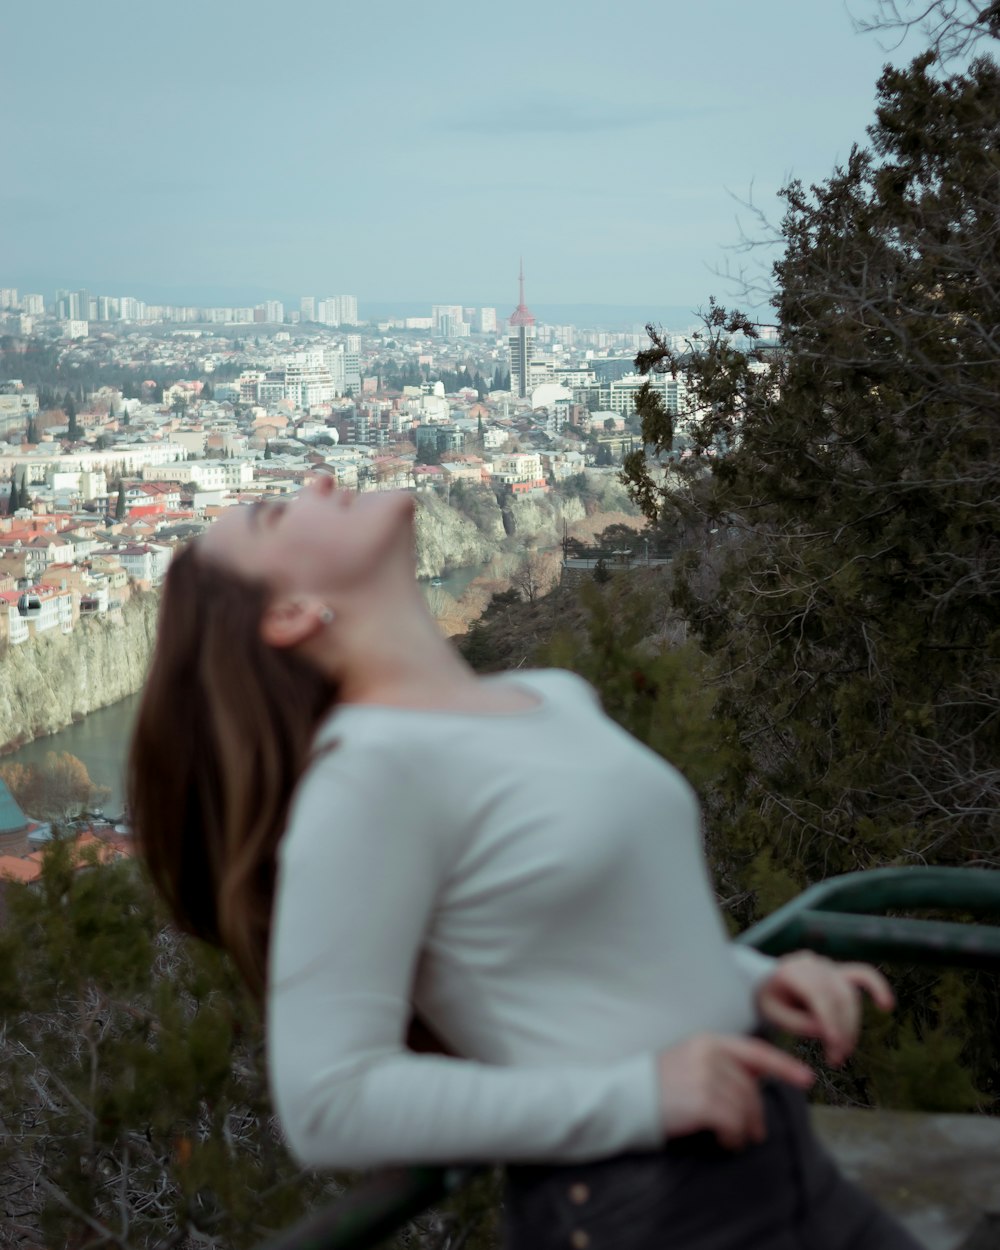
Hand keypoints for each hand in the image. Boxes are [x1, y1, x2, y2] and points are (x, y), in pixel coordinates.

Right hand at [656, 1033, 814, 1150]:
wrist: (627, 1098)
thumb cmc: (660, 1085)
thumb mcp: (691, 1062)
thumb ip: (721, 1065)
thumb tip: (756, 1083)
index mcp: (709, 1041)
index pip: (756, 1052)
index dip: (784, 1066)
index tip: (807, 1078)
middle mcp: (710, 1054)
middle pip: (751, 1088)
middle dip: (757, 1113)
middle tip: (756, 1133)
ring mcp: (706, 1076)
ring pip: (745, 1107)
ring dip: (744, 1129)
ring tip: (734, 1139)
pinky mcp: (703, 1101)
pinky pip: (734, 1123)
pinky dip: (733, 1137)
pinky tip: (723, 1140)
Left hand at [755, 952, 895, 1066]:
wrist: (767, 981)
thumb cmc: (769, 999)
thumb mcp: (772, 1013)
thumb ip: (796, 1021)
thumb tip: (825, 1030)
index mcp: (790, 970)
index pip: (817, 995)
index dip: (829, 1021)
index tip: (834, 1046)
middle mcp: (812, 964)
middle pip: (837, 997)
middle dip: (841, 1031)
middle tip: (835, 1059)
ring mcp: (827, 966)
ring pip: (850, 996)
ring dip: (852, 1027)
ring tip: (841, 1052)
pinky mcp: (839, 971)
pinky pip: (862, 974)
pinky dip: (877, 987)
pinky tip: (887, 1006)